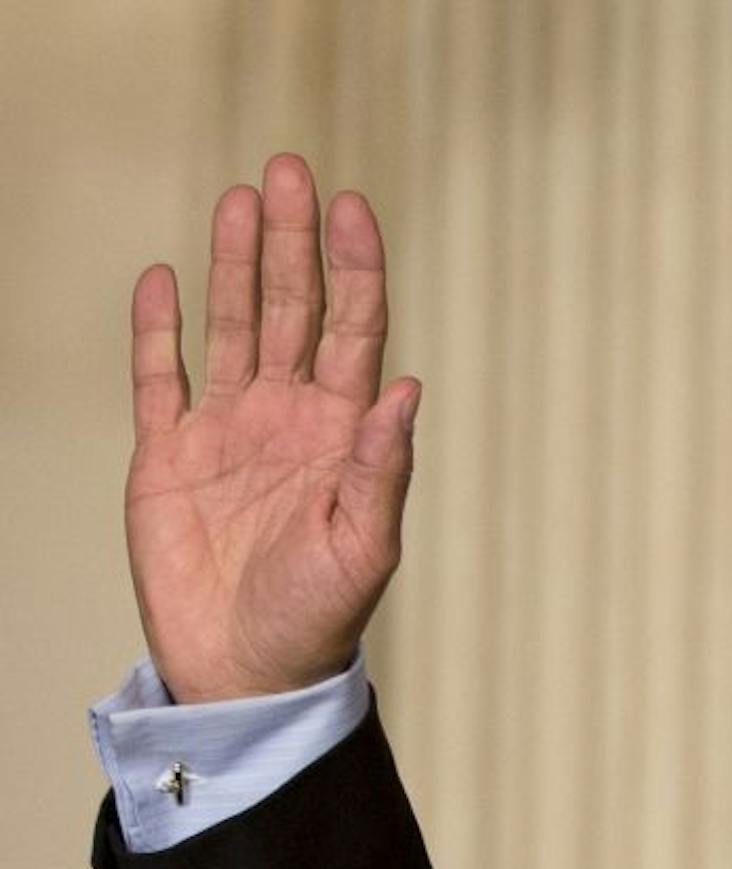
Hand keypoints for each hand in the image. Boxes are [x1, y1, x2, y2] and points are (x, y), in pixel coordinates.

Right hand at [126, 154, 420, 701]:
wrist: (247, 671)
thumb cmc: (320, 617)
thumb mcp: (364, 546)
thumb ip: (381, 467)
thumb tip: (407, 388)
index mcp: (343, 433)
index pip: (354, 330)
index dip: (355, 269)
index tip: (352, 209)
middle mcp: (288, 417)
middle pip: (292, 308)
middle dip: (293, 242)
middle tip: (290, 170)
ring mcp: (227, 431)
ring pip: (231, 326)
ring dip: (235, 264)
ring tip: (242, 198)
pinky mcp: (166, 455)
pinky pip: (159, 377)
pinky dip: (159, 328)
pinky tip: (163, 276)